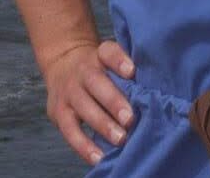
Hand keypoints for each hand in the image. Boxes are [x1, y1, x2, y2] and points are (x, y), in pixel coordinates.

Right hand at [42, 39, 136, 165]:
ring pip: (84, 108)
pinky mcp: (58, 113)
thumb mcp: (109, 59)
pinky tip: (99, 157)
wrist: (63, 64)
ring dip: (103, 125)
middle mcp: (82, 72)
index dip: (119, 61)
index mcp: (99, 55)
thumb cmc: (98, 66)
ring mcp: (69, 93)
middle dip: (114, 102)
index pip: (108, 52)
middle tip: (130, 119)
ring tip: (120, 139)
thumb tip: (150, 90)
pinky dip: (84, 146)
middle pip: (96, 84)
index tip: (132, 71)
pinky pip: (70, 132)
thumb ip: (126, 70)